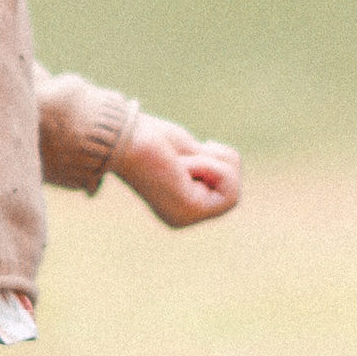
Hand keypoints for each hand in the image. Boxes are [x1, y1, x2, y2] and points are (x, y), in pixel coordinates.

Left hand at [111, 112, 240, 228]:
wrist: (123, 137)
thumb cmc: (150, 137)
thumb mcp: (189, 152)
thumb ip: (207, 164)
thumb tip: (229, 164)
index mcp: (178, 204)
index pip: (225, 188)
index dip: (220, 161)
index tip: (197, 148)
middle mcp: (182, 216)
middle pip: (233, 192)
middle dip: (221, 161)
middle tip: (191, 153)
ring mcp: (186, 218)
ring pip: (233, 192)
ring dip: (212, 162)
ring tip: (182, 160)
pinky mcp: (191, 211)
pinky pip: (227, 190)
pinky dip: (210, 165)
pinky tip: (182, 164)